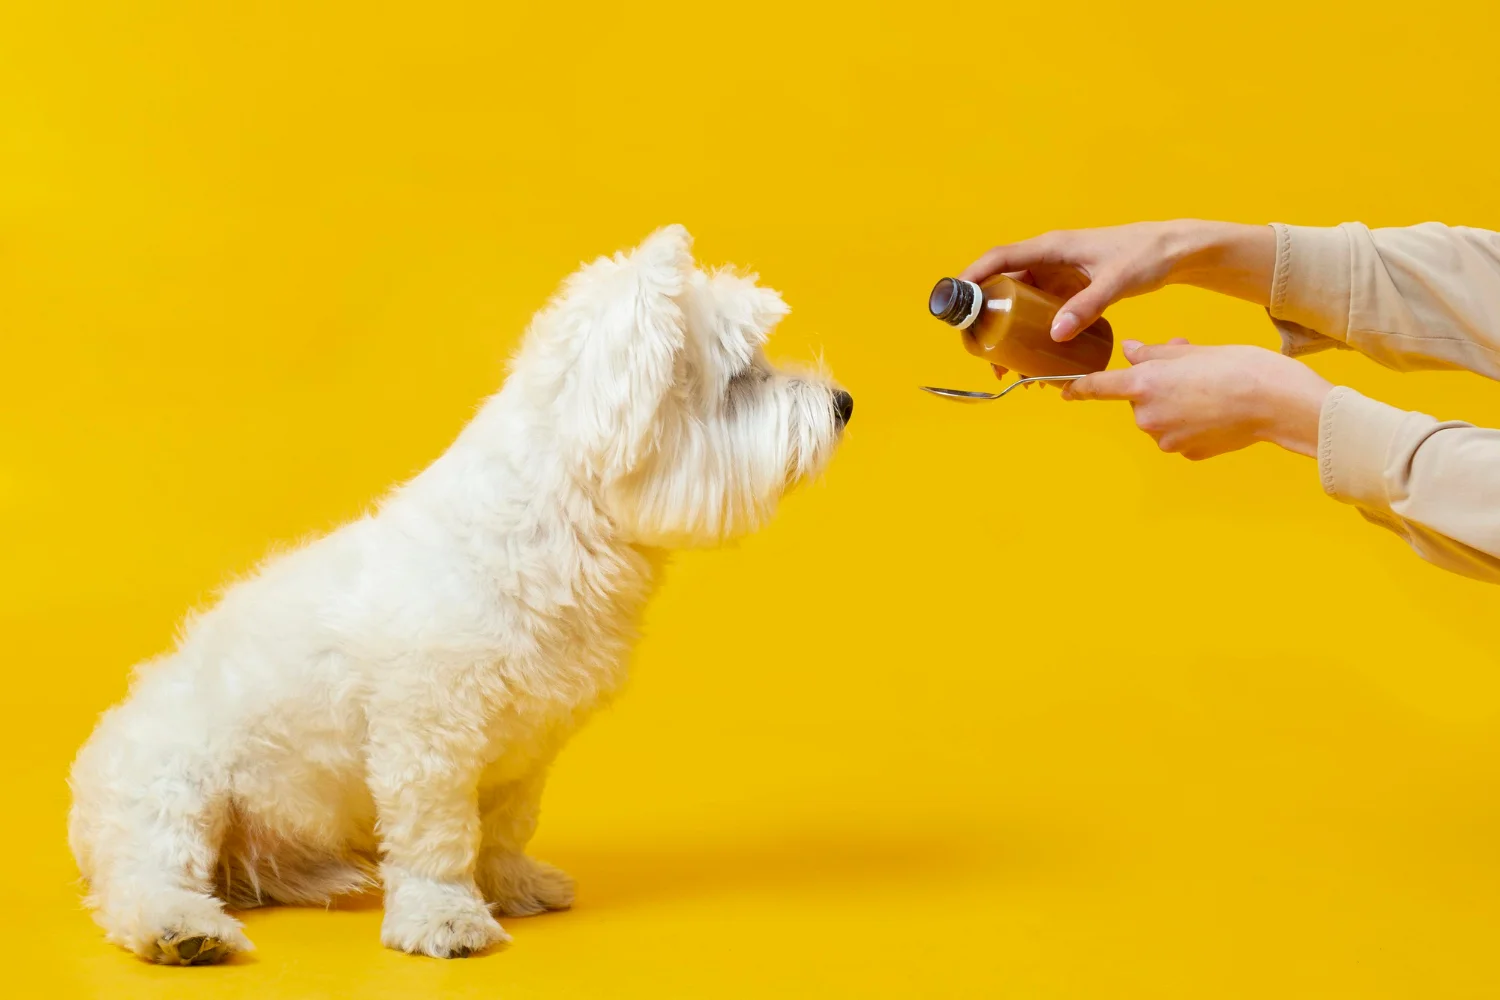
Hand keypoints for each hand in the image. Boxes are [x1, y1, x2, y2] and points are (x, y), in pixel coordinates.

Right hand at [961, 221, 1275, 342]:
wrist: (1174, 251)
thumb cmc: (1146, 255)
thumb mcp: (1116, 282)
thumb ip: (1087, 306)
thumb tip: (1056, 334)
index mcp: (1053, 247)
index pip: (1001, 258)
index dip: (973, 276)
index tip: (955, 299)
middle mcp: (1049, 259)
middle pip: (1003, 285)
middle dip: (986, 316)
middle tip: (980, 348)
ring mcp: (1058, 275)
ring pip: (1020, 301)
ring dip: (1008, 329)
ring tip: (1006, 363)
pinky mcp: (1069, 289)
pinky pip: (1039, 310)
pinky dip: (1031, 331)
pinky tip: (1034, 356)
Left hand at [1060, 340, 1333, 460]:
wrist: (1278, 403)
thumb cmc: (1239, 367)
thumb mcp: (1191, 351)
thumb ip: (1154, 354)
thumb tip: (1130, 352)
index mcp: (1144, 384)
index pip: (1097, 387)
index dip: (1077, 388)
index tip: (1063, 390)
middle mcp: (1148, 416)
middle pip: (1136, 400)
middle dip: (1155, 384)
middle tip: (1188, 368)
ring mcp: (1166, 439)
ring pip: (1159, 417)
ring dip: (1174, 403)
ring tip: (1210, 387)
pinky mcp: (1187, 453)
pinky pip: (1179, 434)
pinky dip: (1191, 423)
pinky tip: (1217, 411)